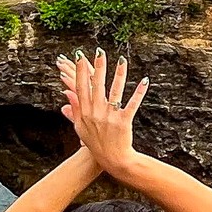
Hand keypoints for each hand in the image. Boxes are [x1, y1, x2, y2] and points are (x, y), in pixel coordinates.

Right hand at [55, 48, 147, 175]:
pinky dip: (138, 92)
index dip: (80, 71)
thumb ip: (75, 109)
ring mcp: (110, 117)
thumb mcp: (80, 128)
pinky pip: (132, 104)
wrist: (112, 160)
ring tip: (122, 60)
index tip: (80, 56)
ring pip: (115, 92)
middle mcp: (96, 113)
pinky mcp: (124, 122)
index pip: (81, 87)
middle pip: (97, 85)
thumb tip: (67, 94)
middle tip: (100, 51)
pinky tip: (144, 80)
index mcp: (85, 113)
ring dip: (119, 74)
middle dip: (98, 67)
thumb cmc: (95, 144)